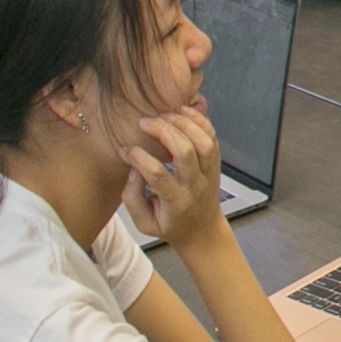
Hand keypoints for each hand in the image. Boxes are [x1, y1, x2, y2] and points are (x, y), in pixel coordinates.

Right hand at [120, 106, 230, 246]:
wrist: (202, 229)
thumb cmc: (170, 225)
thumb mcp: (144, 223)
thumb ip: (132, 199)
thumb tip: (133, 170)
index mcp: (177, 201)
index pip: (158, 175)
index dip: (139, 158)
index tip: (125, 150)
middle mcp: (196, 185)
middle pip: (184, 151)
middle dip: (162, 132)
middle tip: (143, 123)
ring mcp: (209, 173)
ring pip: (203, 142)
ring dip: (184, 123)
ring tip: (163, 115)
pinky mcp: (215, 164)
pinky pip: (213, 138)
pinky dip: (200, 121)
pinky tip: (183, 112)